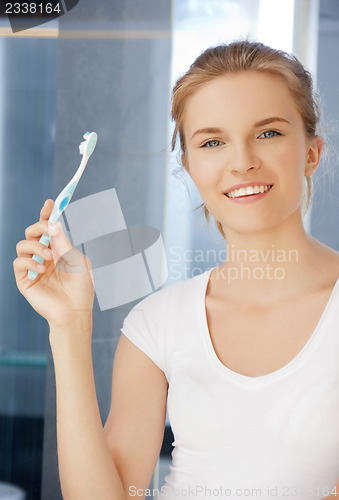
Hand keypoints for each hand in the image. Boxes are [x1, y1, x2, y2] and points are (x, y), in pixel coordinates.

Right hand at [13, 199, 94, 330]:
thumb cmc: (80, 288)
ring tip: (49, 257)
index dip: (47, 214)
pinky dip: (29, 262)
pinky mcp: (24, 280)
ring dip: (35, 245)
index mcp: (57, 250)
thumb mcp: (76, 261)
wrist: (75, 312)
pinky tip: (42, 269)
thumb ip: (63, 243)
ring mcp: (33, 268)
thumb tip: (53, 224)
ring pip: (22, 245)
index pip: (48, 228)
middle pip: (32, 232)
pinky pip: (18, 263)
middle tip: (48, 228)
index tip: (50, 202)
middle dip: (39, 226)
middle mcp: (43, 256)